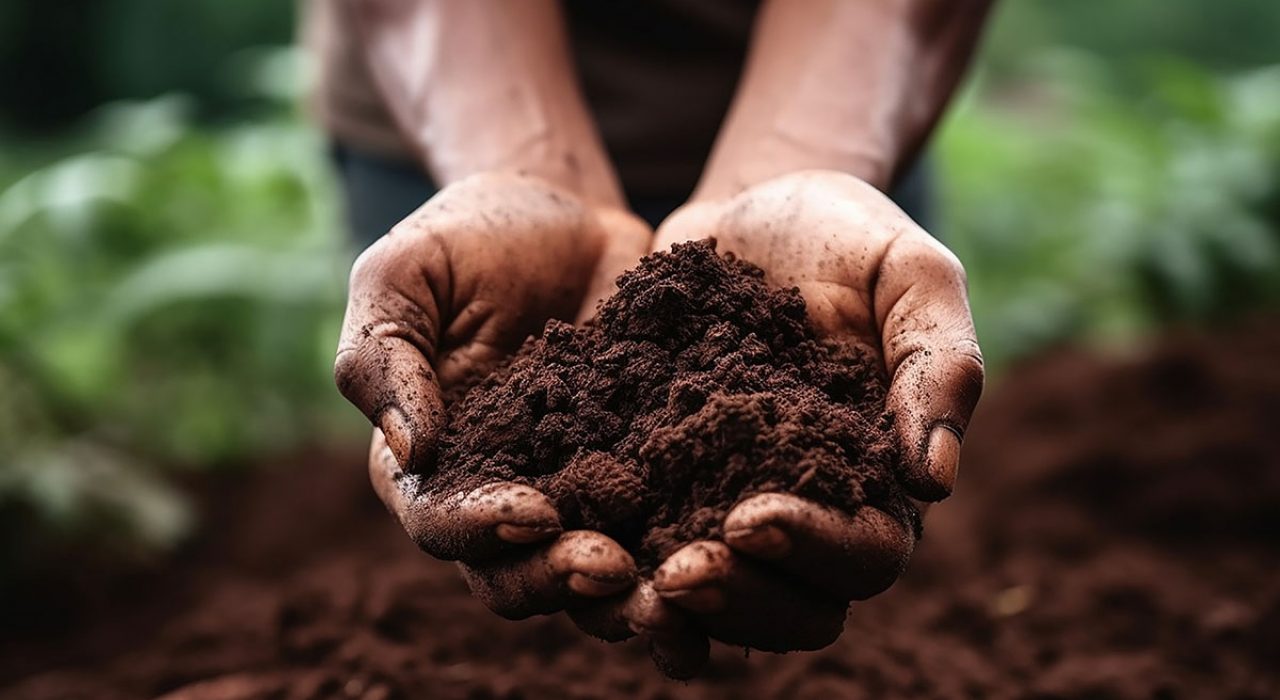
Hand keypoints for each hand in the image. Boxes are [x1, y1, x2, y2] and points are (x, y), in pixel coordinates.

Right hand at [335, 172, 650, 628]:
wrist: (566, 213)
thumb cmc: (468, 236)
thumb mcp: (403, 275)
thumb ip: (383, 357)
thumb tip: (414, 447)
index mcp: (425, 465)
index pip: (441, 522)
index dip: (482, 529)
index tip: (535, 512)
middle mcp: (496, 496)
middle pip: (515, 572)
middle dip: (561, 578)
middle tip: (613, 567)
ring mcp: (574, 493)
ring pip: (590, 574)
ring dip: (627, 599)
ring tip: (674, 594)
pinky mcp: (639, 476)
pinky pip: (659, 534)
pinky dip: (684, 561)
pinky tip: (729, 572)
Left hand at [632, 170, 983, 670]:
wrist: (749, 208)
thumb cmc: (848, 234)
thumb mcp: (910, 272)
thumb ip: (940, 362)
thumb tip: (935, 479)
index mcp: (877, 480)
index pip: (865, 554)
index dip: (815, 552)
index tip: (751, 518)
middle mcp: (803, 510)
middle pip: (788, 605)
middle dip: (734, 600)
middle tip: (675, 573)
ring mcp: (723, 500)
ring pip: (708, 595)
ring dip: (664, 607)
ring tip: (608, 576)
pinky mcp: (657, 479)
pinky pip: (633, 538)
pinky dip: (603, 551)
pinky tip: (558, 536)